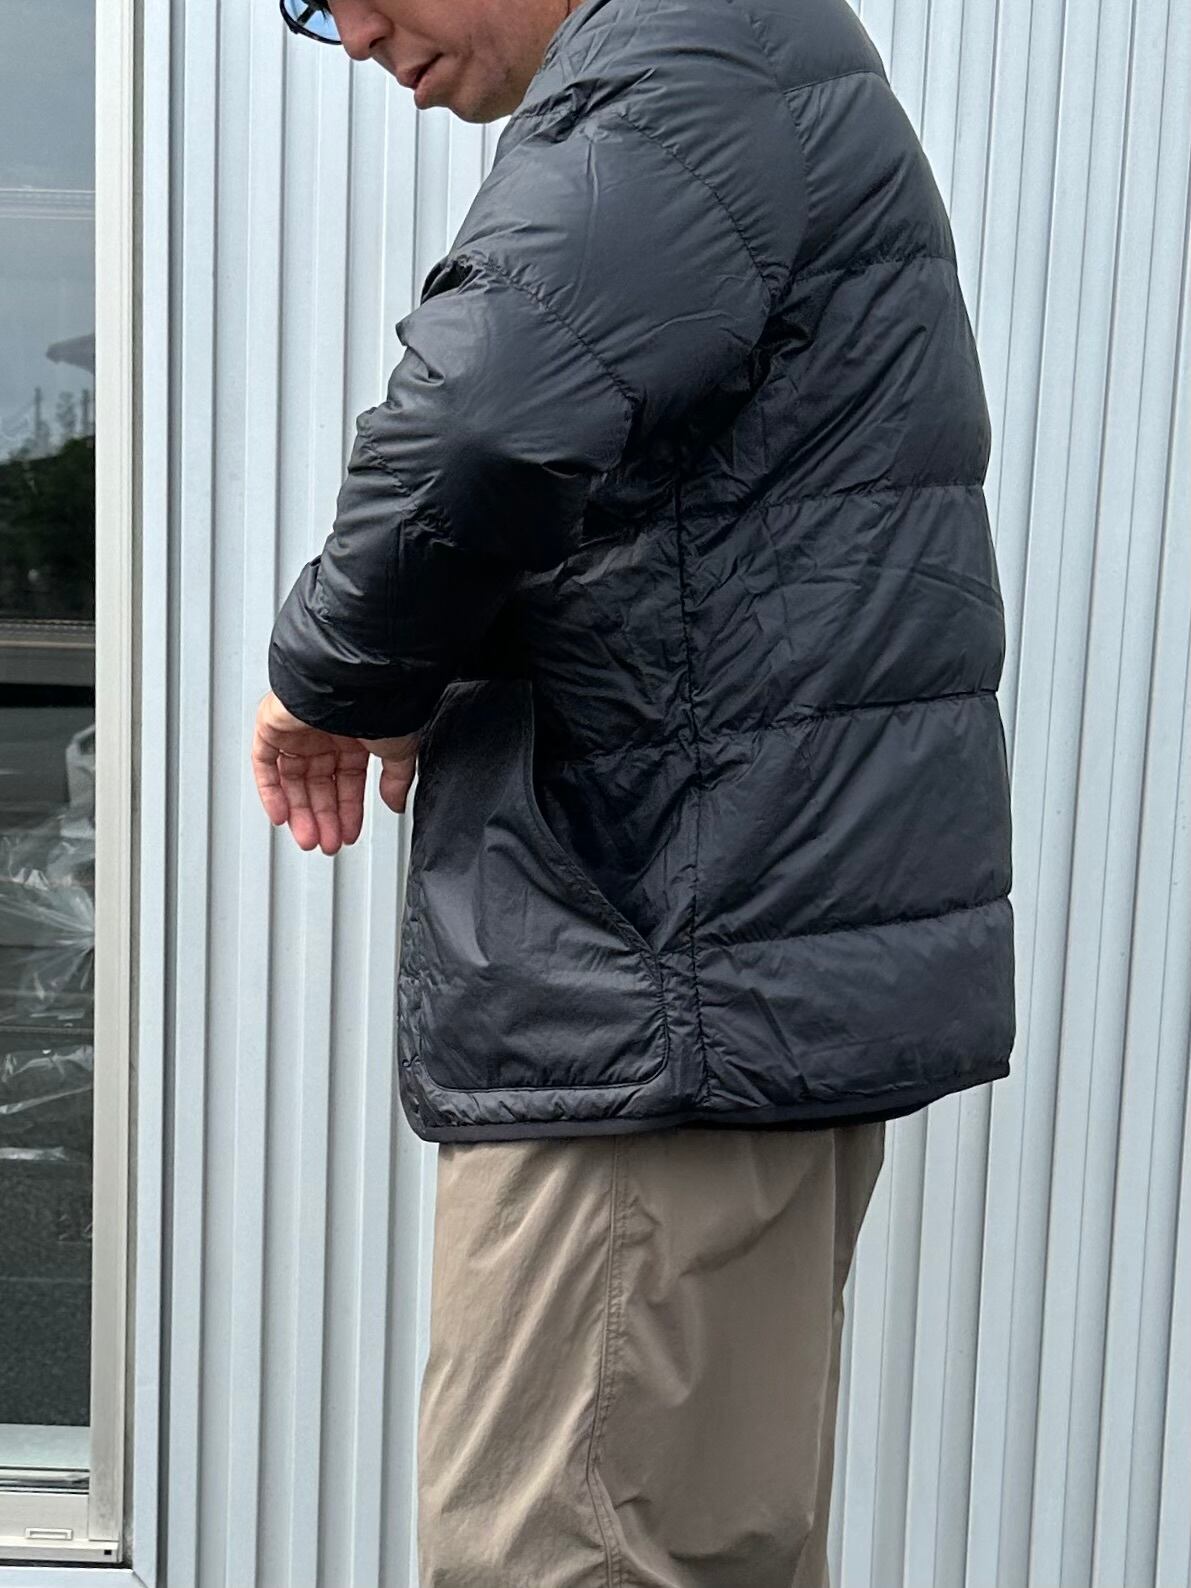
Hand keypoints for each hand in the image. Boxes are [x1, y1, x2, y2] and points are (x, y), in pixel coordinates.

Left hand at [252, 691, 419, 853]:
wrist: (357, 680)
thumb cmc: (381, 703)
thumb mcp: (399, 750)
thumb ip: (396, 780)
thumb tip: (395, 803)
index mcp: (354, 734)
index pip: (346, 780)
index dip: (348, 810)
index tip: (349, 834)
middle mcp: (325, 731)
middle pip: (318, 785)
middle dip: (323, 818)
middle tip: (328, 844)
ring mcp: (298, 728)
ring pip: (293, 779)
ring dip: (300, 812)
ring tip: (310, 839)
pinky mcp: (273, 724)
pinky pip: (265, 763)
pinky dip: (271, 792)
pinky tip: (282, 816)